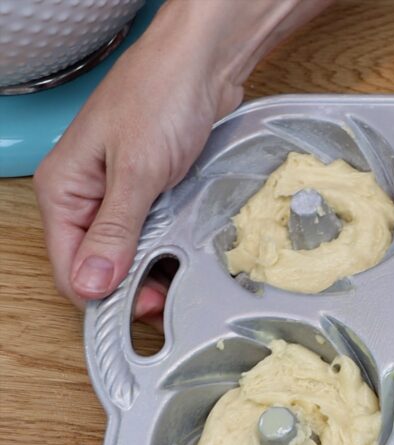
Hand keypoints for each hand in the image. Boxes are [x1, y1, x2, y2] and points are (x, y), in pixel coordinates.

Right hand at [33, 0, 330, 325]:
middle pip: (99, 261)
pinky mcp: (152, 185)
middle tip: (168, 295)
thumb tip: (91, 282)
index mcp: (64, 188)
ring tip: (181, 275)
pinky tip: (188, 248)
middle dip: (131, 283)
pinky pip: (155, 227)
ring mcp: (120, 189)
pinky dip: (170, 241)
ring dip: (154, 265)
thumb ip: (115, 230)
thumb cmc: (161, 96)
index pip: (69, 265)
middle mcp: (86, 192)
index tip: (142, 307)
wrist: (202, 62)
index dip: (103, 293)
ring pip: (130, 248)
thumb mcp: (137, 170)